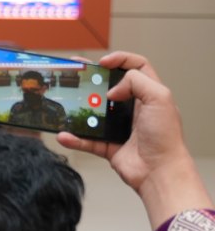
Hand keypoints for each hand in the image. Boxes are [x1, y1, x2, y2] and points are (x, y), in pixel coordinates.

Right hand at [56, 52, 210, 226]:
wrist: (159, 171)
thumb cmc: (165, 136)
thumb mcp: (159, 98)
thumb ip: (136, 82)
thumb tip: (112, 89)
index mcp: (149, 95)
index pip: (136, 68)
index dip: (120, 60)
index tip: (103, 62)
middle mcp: (134, 109)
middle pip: (110, 87)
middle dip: (92, 79)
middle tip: (76, 72)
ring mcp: (120, 127)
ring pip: (94, 113)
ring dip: (79, 109)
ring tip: (66, 101)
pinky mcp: (109, 145)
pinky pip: (87, 140)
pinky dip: (74, 138)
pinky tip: (65, 135)